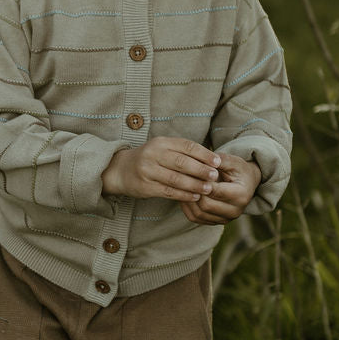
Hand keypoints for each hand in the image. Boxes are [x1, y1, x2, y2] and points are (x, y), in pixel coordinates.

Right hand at [102, 136, 221, 202]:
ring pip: (176, 179)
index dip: (204, 154)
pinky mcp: (145, 186)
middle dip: (201, 170)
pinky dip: (183, 195)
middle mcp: (153, 154)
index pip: (186, 146)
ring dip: (194, 185)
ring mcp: (147, 171)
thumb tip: (211, 159)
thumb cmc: (149, 159)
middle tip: (215, 176)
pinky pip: (168, 191)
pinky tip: (194, 196)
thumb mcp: (162, 149)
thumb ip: (182, 152)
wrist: (121, 170)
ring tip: (208, 189)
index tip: (218, 161)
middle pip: (182, 162)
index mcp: (161, 142)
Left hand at [180, 152, 261, 224]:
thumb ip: (219, 160)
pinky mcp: (217, 222)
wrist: (247, 183)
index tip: (190, 171)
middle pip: (205, 205)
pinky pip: (196, 218)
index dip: (200, 181)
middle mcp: (235, 211)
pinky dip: (187, 207)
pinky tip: (184, 194)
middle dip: (192, 191)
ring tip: (182, 186)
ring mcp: (226, 219)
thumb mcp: (233, 161)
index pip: (215, 191)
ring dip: (187, 200)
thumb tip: (202, 160)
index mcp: (241, 195)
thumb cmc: (239, 170)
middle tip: (183, 178)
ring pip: (198, 214)